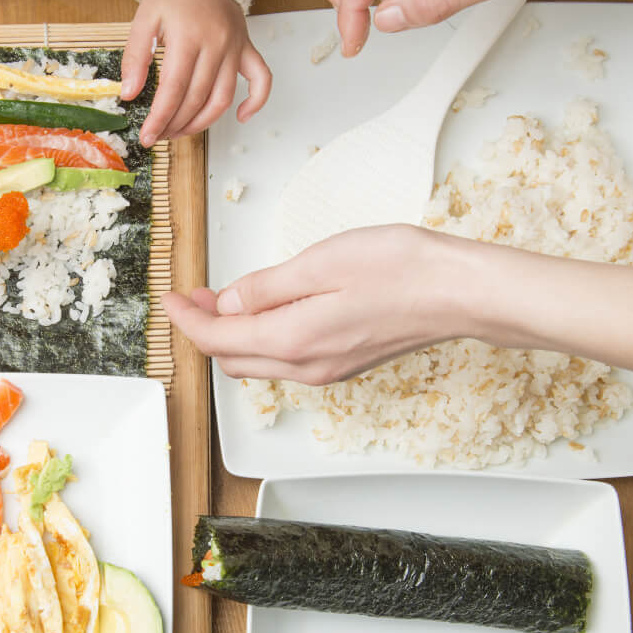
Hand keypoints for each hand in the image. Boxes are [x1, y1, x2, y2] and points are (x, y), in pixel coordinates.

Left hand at [121, 0, 270, 145]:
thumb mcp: (145, 18)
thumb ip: (135, 56)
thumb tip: (129, 93)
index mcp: (187, 37)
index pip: (172, 90)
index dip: (159, 118)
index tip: (146, 136)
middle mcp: (215, 46)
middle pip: (196, 99)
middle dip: (175, 124)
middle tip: (158, 135)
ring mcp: (235, 48)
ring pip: (223, 98)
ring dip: (202, 123)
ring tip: (181, 131)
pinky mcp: (247, 48)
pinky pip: (261, 79)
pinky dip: (256, 102)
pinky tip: (241, 117)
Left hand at [163, 225, 474, 383]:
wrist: (462, 294)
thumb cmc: (402, 270)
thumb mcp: (320, 262)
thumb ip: (267, 287)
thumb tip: (229, 303)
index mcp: (292, 340)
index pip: (217, 338)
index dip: (186, 318)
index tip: (170, 295)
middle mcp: (306, 366)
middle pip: (231, 357)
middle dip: (203, 329)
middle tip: (191, 295)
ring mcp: (327, 370)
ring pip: (258, 361)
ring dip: (231, 335)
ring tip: (221, 299)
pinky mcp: (344, 363)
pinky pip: (286, 359)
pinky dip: (261, 338)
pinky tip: (266, 310)